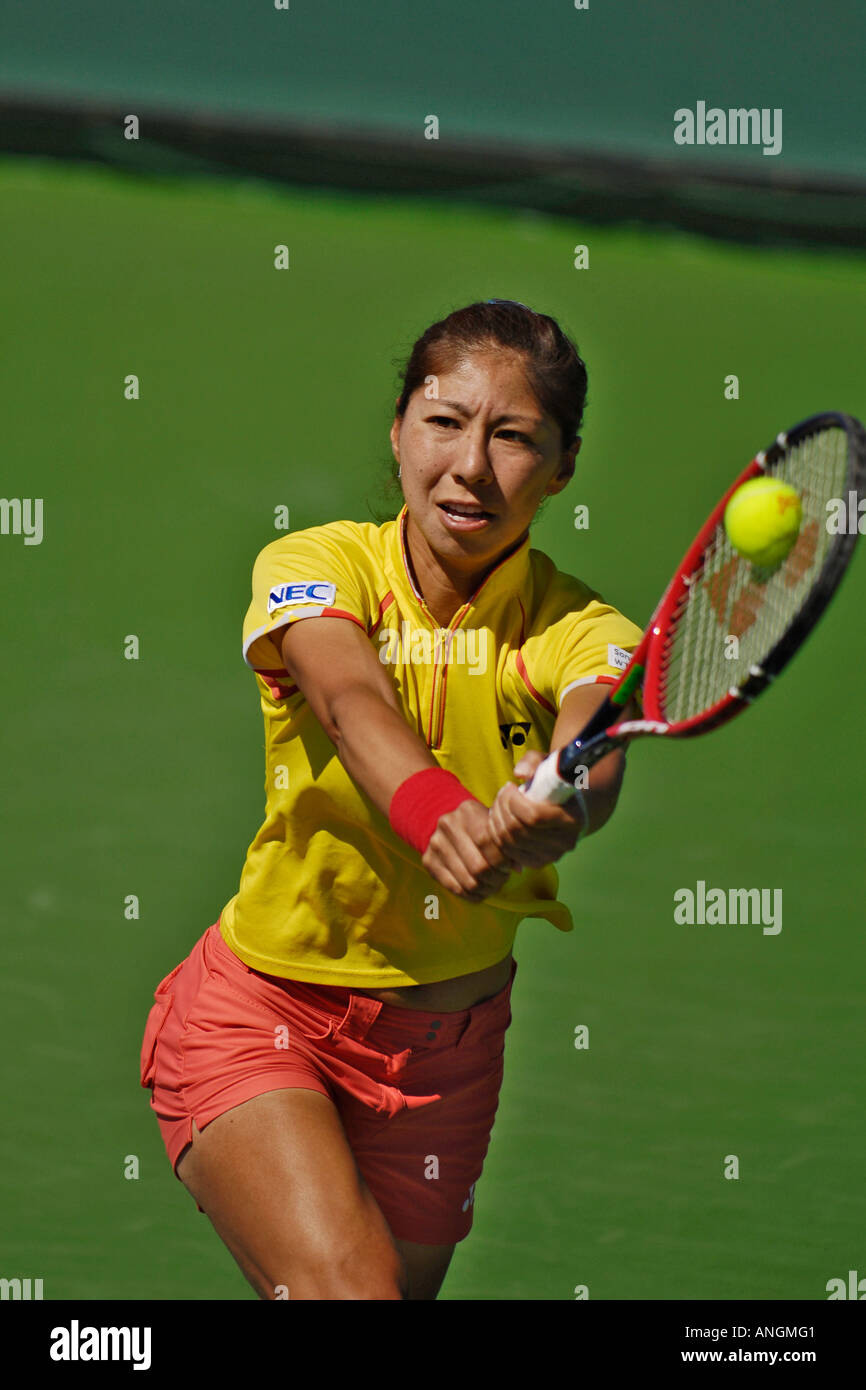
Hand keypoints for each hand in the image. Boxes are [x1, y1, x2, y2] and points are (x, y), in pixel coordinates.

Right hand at [422, 797, 524, 902]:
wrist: (447, 825)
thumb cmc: (479, 826)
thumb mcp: (492, 826)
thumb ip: (506, 843)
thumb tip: (518, 868)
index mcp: (468, 811)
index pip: (487, 843)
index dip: (502, 861)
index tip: (508, 867)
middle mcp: (448, 825)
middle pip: (478, 866)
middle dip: (496, 878)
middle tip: (502, 878)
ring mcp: (436, 844)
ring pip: (468, 882)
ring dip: (486, 889)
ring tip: (493, 885)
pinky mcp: (429, 861)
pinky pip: (455, 889)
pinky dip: (472, 895)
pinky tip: (480, 890)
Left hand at [488, 751, 585, 869]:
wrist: (567, 809)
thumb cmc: (555, 784)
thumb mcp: (548, 765)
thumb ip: (534, 762)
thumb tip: (519, 773)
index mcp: (573, 818)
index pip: (533, 816)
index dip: (512, 801)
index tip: (509, 786)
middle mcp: (566, 842)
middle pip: (517, 830)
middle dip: (501, 809)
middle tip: (501, 795)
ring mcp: (553, 855)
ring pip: (509, 842)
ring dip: (496, 821)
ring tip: (499, 806)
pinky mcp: (539, 863)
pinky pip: (509, 853)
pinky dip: (498, 837)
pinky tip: (500, 821)